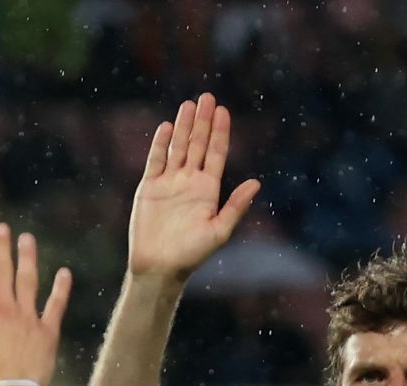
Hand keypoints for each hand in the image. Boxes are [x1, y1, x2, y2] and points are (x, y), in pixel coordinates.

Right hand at [0, 223, 71, 385]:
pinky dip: (61, 289)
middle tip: (2, 229)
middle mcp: (3, 310)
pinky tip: (65, 273)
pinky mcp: (47, 331)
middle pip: (1, 272)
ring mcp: (27, 318)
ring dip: (28, 258)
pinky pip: (55, 306)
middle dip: (1, 248)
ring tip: (27, 239)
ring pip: (28, 281)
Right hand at [128, 93, 260, 280]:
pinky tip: (166, 127)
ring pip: (177, 148)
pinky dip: (160, 144)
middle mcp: (190, 182)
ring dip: (183, 126)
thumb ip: (236, 206)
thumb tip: (256, 183)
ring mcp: (169, 183)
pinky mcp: (149, 188)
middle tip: (207, 97)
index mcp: (208, 190)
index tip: (223, 111)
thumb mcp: (219, 231)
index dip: (219, 132)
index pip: (215, 154)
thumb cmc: (191, 255)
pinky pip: (155, 160)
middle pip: (197, 144)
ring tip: (188, 104)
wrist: (159, 267)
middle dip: (202, 121)